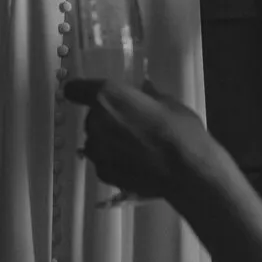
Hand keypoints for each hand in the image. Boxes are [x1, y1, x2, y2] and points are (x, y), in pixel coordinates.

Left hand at [64, 77, 218, 199]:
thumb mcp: (168, 104)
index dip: (80, 91)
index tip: (87, 94)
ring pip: (95, 140)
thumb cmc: (179, 130)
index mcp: (108, 96)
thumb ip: (148, 96)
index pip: (75, 89)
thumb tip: (144, 89)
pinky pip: (102, 160)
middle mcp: (96, 121)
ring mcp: (97, 150)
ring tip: (134, 146)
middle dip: (105, 119)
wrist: (186, 172)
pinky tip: (135, 163)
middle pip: (90, 117)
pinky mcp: (103, 173)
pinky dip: (113, 160)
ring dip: (108, 140)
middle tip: (129, 124)